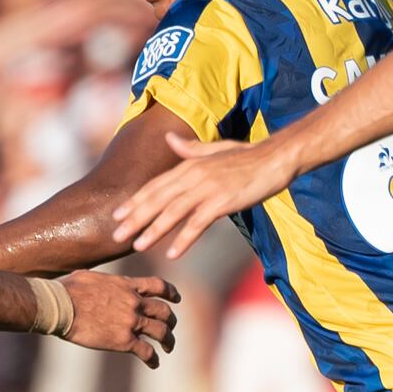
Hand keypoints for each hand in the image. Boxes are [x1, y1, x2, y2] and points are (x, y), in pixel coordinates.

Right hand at [56, 268, 180, 365]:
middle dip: (171, 320)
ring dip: (168, 340)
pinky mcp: (124, 341)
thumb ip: (104, 281)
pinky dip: (153, 359)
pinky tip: (154, 364)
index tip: (177, 298)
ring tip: (168, 347)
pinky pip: (146, 352)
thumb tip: (98, 283)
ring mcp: (131, 321)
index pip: (158, 286)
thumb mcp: (91, 277)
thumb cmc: (67, 290)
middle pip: (164, 311)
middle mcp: (134, 302)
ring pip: (161, 332)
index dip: (171, 293)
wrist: (61, 306)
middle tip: (170, 327)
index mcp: (127, 285)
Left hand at [108, 123, 294, 261]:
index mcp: (189, 165)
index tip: (117, 216)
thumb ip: (190, 149)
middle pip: (157, 199)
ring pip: (173, 211)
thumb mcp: (216, 150)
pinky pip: (198, 223)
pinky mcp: (223, 201)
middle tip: (115, 236)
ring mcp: (208, 188)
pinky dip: (184, 238)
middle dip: (135, 218)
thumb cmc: (248, 156)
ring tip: (136, 246)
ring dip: (153, 230)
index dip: (135, 202)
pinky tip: (172, 253)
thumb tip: (168, 138)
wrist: (276, 157)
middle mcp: (194, 175)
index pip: (155, 186)